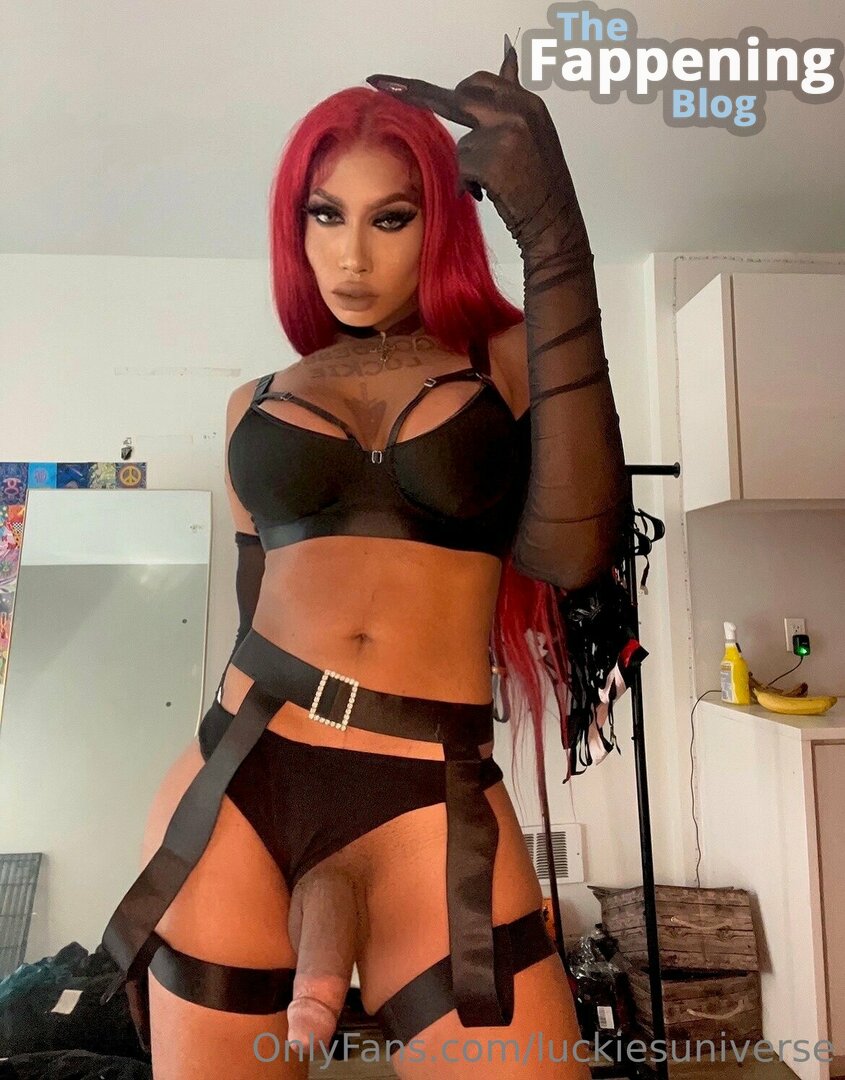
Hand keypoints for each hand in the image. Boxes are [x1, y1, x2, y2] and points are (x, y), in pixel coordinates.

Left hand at [366, 36, 586, 257]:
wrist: (553, 221)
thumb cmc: (540, 184)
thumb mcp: (533, 130)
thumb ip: (511, 96)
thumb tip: (508, 52)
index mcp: (527, 103)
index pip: (479, 81)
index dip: (448, 89)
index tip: (398, 83)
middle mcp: (519, 111)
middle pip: (462, 98)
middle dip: (434, 106)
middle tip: (391, 94)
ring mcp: (506, 134)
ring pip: (462, 142)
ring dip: (469, 166)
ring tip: (493, 182)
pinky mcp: (492, 159)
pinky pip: (462, 167)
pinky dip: (468, 184)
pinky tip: (488, 193)